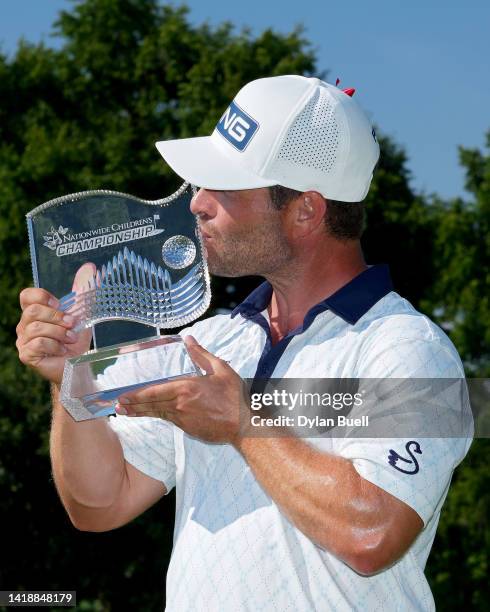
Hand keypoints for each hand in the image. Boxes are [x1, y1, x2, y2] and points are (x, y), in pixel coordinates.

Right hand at [16, 266, 93, 384]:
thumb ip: (84, 291)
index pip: (27, 295)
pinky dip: (55, 345)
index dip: (42, 296)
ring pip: (35, 328)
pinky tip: (63, 350)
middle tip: (72, 324)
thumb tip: (91, 268)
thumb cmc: (75, 340)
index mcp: (35, 312)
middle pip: (32, 311)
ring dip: (59, 332)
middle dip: (56, 317)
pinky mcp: (27, 355)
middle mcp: (25, 325)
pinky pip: (37, 344)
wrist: (77, 365)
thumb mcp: (82, 313)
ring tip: (71, 339)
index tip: (59, 304)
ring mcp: (23, 341)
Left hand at [116, 336, 250, 445]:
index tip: (122, 396)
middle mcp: (180, 405)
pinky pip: (169, 420)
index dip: (136, 395)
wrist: (244, 425)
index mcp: (186, 388)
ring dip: (141, 412)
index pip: (154, 392)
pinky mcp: (188, 429)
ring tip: (126, 412)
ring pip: (158, 414)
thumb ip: (201, 355)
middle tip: (117, 406)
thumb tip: (188, 340)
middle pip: (151, 405)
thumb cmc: (234, 396)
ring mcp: (183, 419)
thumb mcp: (221, 369)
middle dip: (132, 405)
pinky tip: (151, 414)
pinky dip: (157, 416)